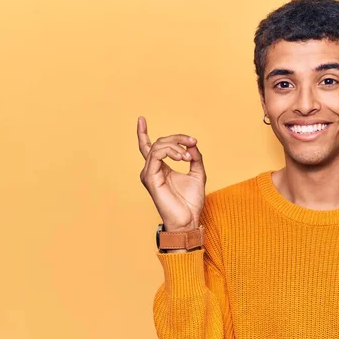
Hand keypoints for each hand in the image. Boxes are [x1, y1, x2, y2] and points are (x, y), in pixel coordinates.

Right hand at [137, 116, 205, 231]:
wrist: (189, 220)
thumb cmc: (191, 202)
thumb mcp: (198, 174)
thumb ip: (195, 157)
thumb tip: (192, 144)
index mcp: (160, 168)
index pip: (148, 147)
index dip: (142, 133)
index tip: (141, 119)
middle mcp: (151, 170)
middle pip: (158, 142)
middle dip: (177, 138)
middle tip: (192, 142)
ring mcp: (149, 174)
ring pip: (157, 146)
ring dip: (175, 146)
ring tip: (188, 156)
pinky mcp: (150, 178)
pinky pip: (156, 155)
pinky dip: (171, 152)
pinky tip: (182, 157)